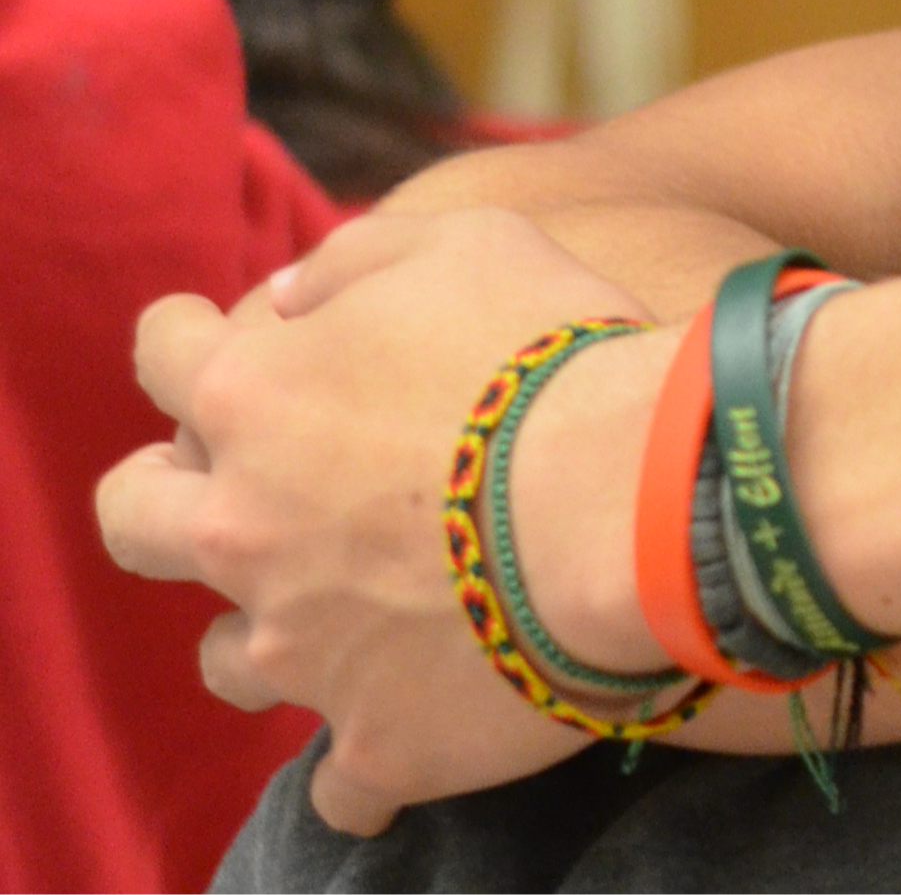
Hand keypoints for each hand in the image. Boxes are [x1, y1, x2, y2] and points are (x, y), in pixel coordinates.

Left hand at [97, 206, 676, 833]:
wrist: (640, 500)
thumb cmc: (557, 351)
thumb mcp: (466, 242)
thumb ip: (357, 260)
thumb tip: (289, 296)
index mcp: (254, 397)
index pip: (162, 354)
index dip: (183, 338)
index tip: (204, 335)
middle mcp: (244, 525)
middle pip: (137, 517)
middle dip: (166, 492)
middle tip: (236, 483)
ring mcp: (300, 646)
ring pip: (228, 660)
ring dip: (271, 628)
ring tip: (346, 610)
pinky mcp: (375, 736)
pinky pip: (346, 782)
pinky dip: (376, 750)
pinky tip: (425, 716)